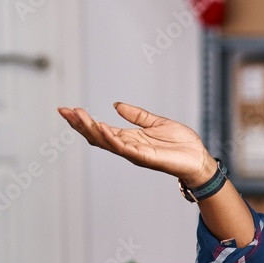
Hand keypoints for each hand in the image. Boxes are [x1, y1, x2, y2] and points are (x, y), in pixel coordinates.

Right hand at [57, 102, 214, 186]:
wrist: (198, 157)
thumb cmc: (180, 143)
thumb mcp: (156, 122)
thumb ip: (136, 115)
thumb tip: (116, 105)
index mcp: (129, 138)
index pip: (100, 129)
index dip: (83, 121)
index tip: (68, 109)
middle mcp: (127, 147)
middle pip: (96, 136)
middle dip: (80, 124)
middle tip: (65, 111)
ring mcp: (134, 153)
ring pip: (105, 142)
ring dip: (91, 129)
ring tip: (78, 116)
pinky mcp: (144, 157)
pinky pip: (123, 148)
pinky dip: (111, 137)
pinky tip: (102, 126)